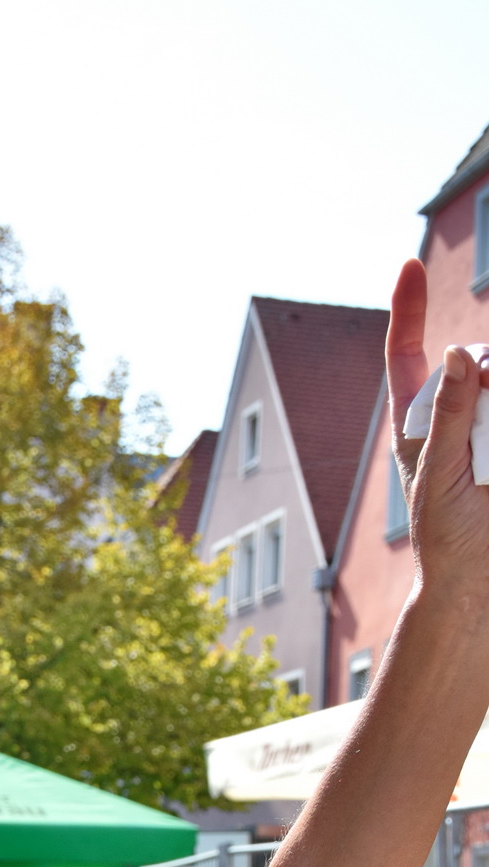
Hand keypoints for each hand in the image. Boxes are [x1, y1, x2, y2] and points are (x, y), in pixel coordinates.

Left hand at [388, 259, 488, 596]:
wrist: (479, 580)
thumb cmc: (446, 535)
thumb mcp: (439, 474)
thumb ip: (451, 414)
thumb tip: (459, 354)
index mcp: (420, 417)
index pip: (406, 352)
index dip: (409, 309)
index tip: (409, 267)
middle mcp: (460, 410)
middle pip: (478, 358)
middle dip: (488, 373)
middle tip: (486, 422)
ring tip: (488, 465)